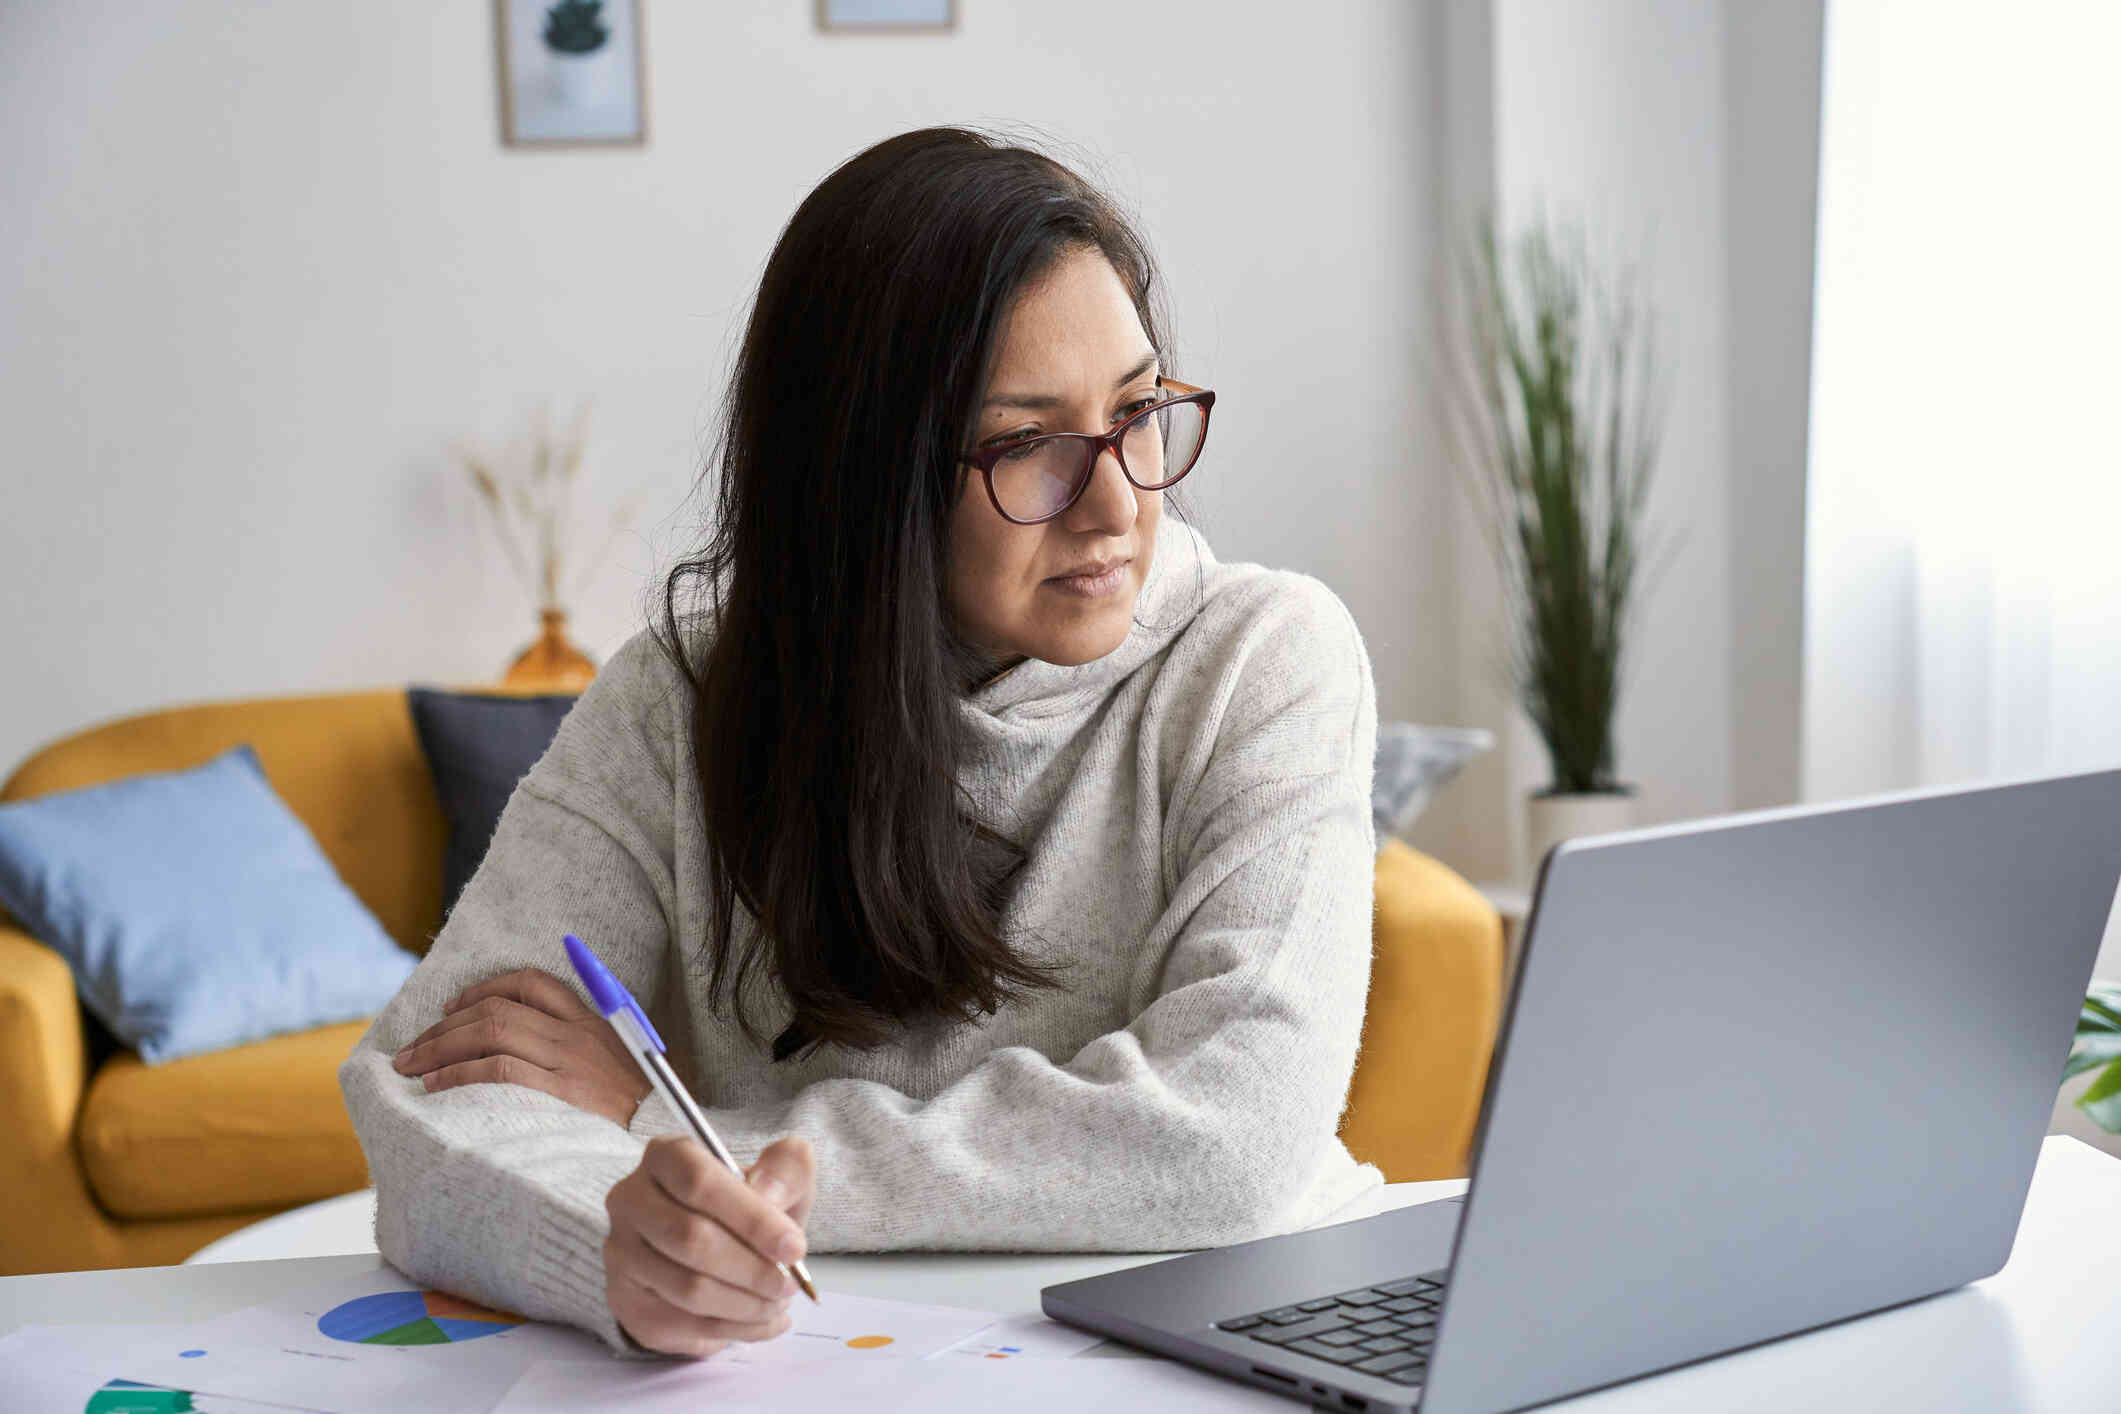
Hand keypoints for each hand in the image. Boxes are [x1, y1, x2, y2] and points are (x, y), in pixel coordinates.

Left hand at [392, 968, 651, 1125]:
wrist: (662, 1133)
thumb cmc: (639, 1105)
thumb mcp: (621, 1059)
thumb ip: (581, 1044)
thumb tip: (525, 1044)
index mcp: (590, 1020)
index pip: (532, 983)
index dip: (485, 988)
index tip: (452, 1006)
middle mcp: (575, 1032)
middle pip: (498, 1009)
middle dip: (445, 1025)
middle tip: (413, 1046)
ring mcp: (567, 1059)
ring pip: (491, 1032)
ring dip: (441, 1046)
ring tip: (411, 1065)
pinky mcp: (559, 1090)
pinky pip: (498, 1070)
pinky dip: (459, 1073)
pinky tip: (436, 1084)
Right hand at [604, 1135, 815, 1356]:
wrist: (714, 1249)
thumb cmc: (749, 1207)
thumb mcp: (780, 1177)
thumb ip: (787, 1168)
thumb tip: (768, 1193)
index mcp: (665, 1156)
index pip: (700, 1182)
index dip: (751, 1218)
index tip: (794, 1247)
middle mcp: (630, 1199)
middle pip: (691, 1238)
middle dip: (752, 1268)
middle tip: (789, 1284)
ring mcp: (621, 1252)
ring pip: (687, 1288)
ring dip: (745, 1303)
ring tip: (779, 1302)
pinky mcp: (625, 1300)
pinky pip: (683, 1324)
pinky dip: (734, 1329)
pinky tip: (762, 1321)